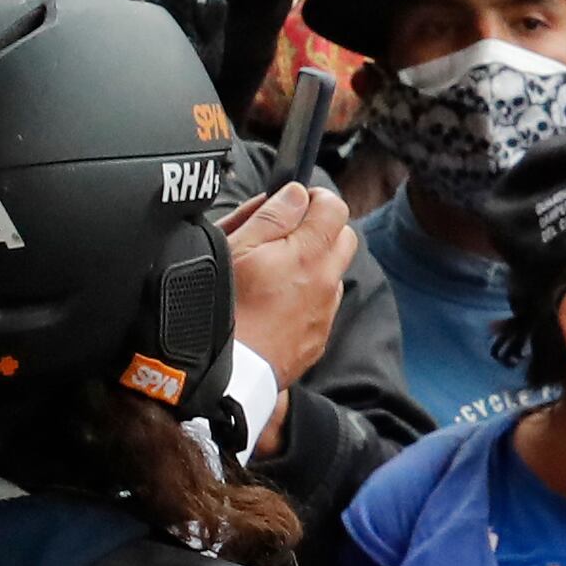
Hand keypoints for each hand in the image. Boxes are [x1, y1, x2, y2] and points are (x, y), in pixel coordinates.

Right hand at [219, 182, 353, 446]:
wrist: (225, 372)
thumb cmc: (221, 307)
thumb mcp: (235, 248)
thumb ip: (272, 216)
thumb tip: (296, 194)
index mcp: (309, 254)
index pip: (334, 207)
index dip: (314, 198)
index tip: (292, 202)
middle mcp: (327, 282)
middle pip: (344, 237)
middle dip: (321, 229)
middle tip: (284, 235)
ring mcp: (325, 313)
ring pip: (332, 273)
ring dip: (313, 265)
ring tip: (273, 273)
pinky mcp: (317, 338)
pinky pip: (322, 306)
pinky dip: (307, 297)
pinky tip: (274, 304)